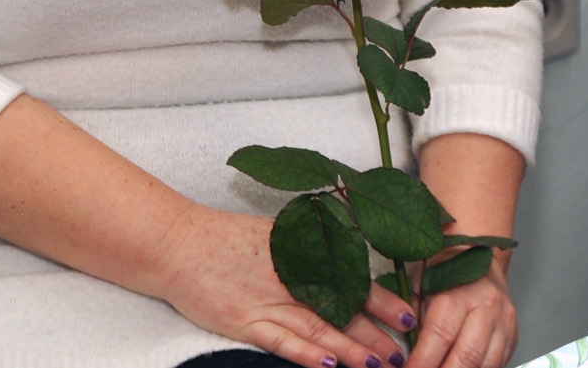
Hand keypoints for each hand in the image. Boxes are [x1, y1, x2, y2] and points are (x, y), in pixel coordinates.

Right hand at [151, 203, 415, 367]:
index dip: (381, 301)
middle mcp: (290, 278)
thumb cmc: (230, 238)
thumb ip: (312, 245)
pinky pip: (279, 341)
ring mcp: (266, 302)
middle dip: (373, 334)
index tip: (408, 317)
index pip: (351, 279)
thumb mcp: (279, 232)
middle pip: (340, 310)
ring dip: (349, 348)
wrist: (179, 245)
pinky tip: (328, 364)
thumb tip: (349, 253)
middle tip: (402, 351)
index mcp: (303, 254)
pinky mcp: (243, 323)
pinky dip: (305, 353)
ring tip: (376, 363)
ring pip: (317, 329)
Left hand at [405, 265, 516, 367]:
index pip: (439, 336)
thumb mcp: (421, 289)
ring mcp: (504, 324)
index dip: (422, 362)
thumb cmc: (447, 275)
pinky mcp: (513, 337)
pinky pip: (495, 365)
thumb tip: (403, 355)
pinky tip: (459, 367)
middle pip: (467, 357)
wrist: (482, 262)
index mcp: (459, 293)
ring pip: (484, 366)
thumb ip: (413, 323)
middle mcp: (487, 308)